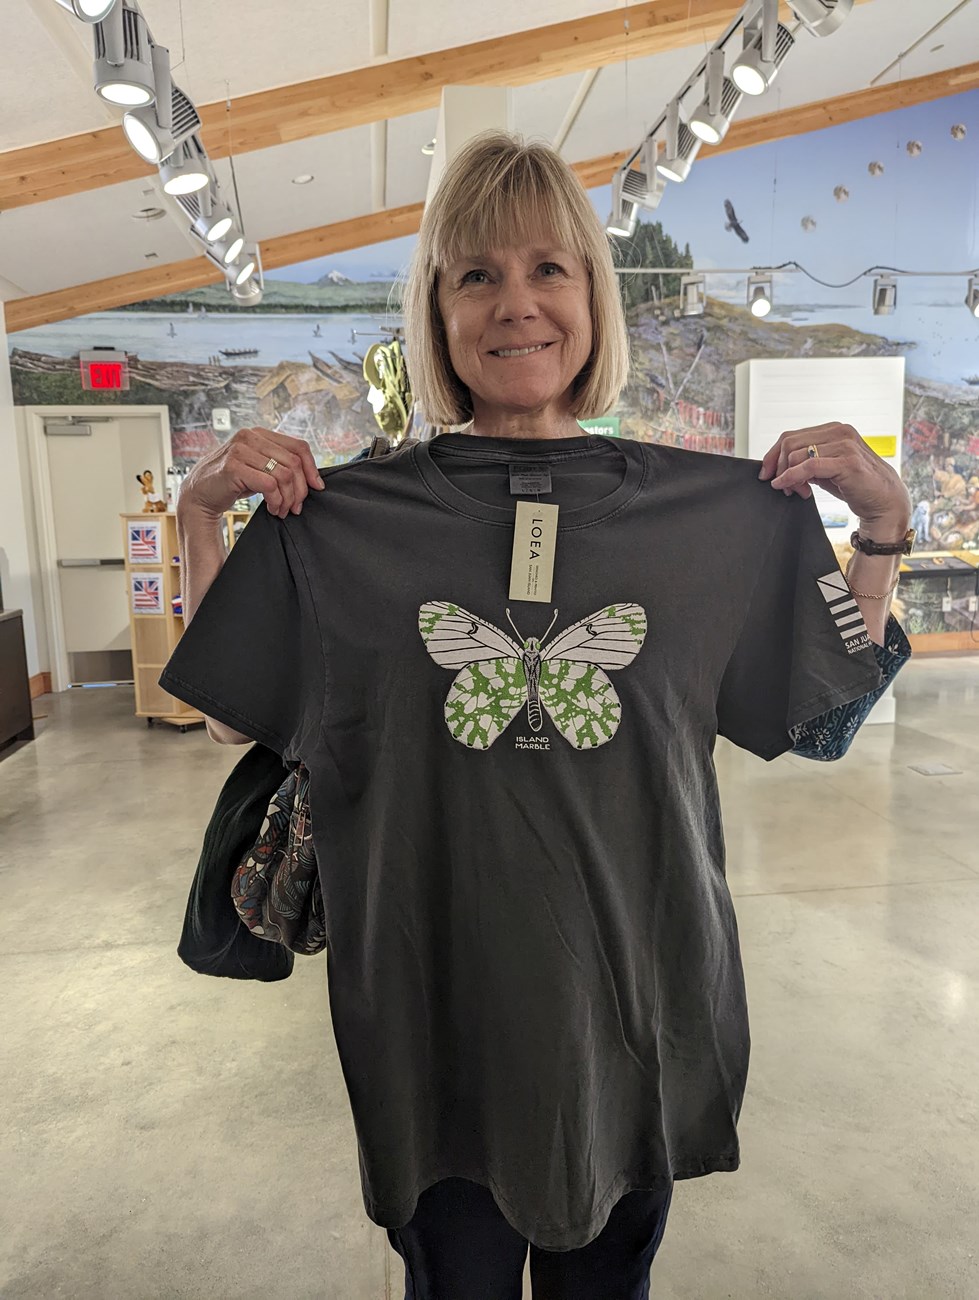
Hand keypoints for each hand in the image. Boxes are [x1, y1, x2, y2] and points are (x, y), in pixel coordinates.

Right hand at [178, 427, 324, 520]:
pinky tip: (273, 510)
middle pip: (294, 462)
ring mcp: (240, 450)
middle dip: (300, 489)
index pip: (298, 446)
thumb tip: (312, 478)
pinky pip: (269, 485)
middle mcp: (250, 436)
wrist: (198, 494)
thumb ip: (279, 464)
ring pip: (284, 475)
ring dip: (288, 498)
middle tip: (296, 507)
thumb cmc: (231, 482)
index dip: (312, 468)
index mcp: (259, 434)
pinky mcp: (233, 467)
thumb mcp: (258, 467)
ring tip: (282, 510)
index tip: (317, 487)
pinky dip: (276, 501)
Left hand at [758, 422, 910, 525]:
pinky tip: (788, 488)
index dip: (773, 455)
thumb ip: (806, 462)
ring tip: (796, 492)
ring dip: (787, 476)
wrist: (885, 501)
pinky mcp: (847, 461)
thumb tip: (778, 467)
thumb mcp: (826, 470)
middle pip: (789, 442)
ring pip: (796, 454)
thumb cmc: (856, 485)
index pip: (791, 436)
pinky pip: (808, 466)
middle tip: (781, 487)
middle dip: (778, 466)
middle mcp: (840, 431)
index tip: (766, 474)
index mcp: (834, 429)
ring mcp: (845, 444)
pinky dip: (792, 478)